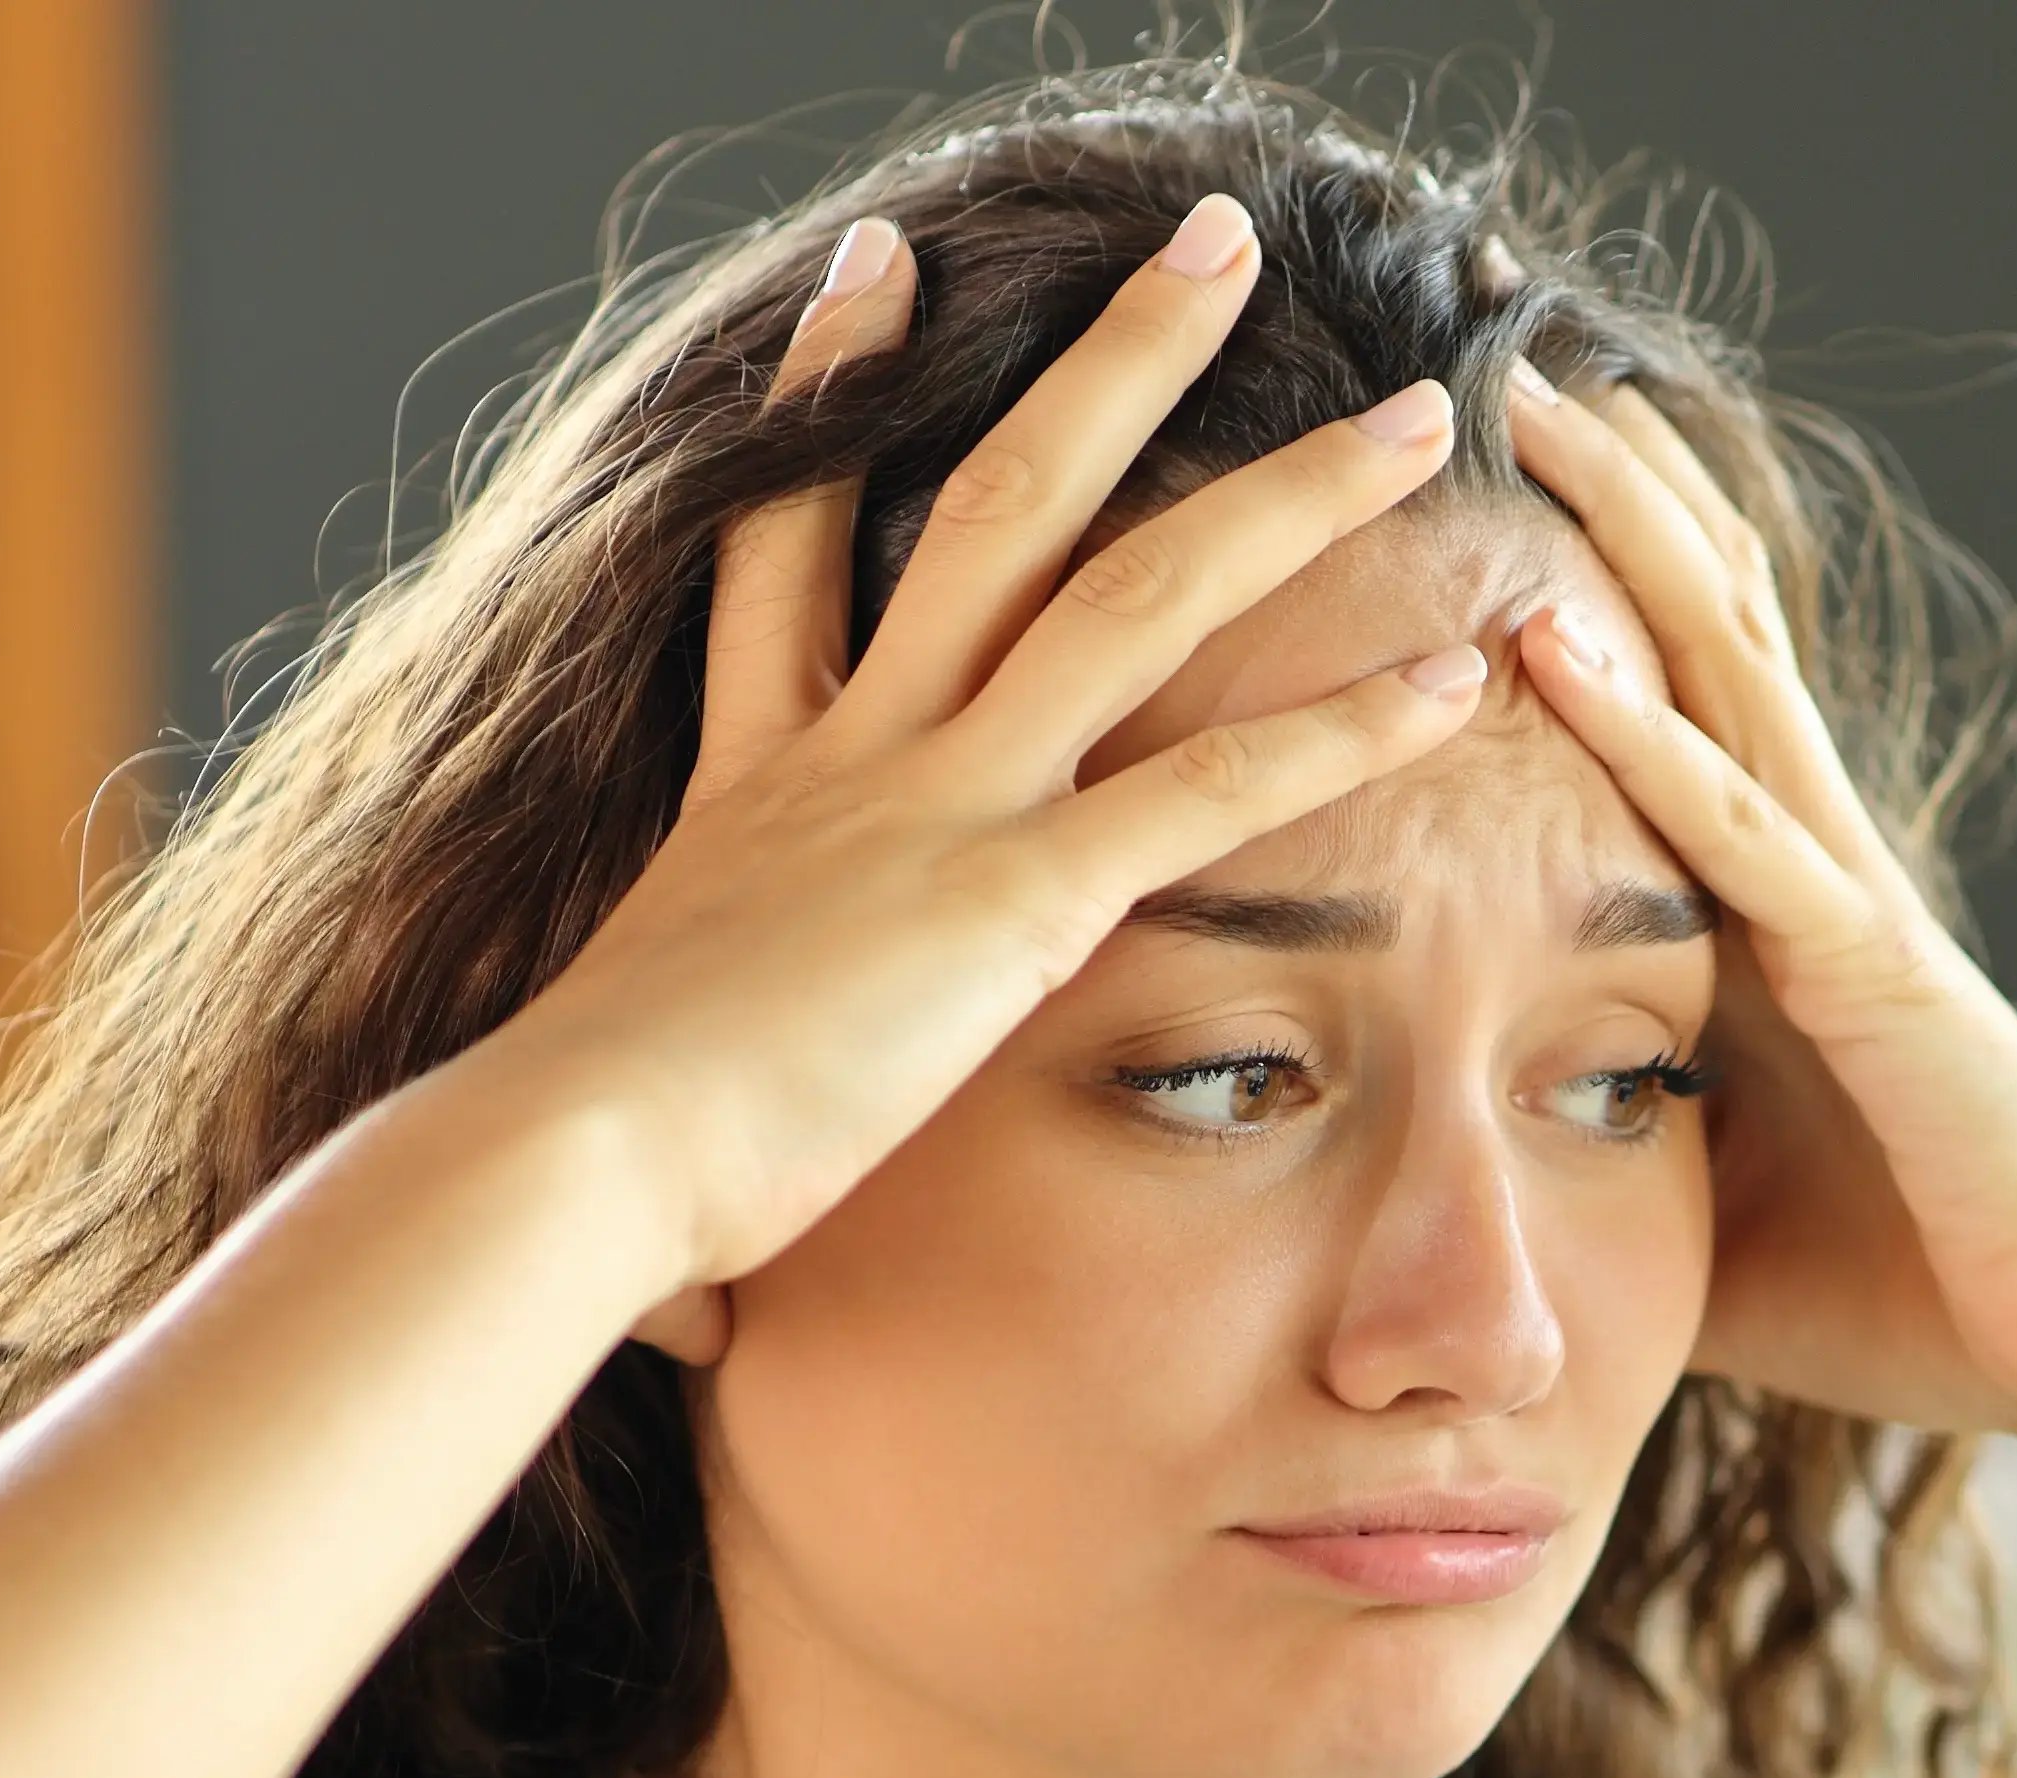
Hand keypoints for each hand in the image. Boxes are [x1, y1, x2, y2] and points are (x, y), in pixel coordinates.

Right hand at [463, 201, 1492, 1326]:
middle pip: (994, 496)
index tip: (877, 277)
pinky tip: (1454, 680)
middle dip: (1114, 361)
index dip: (824, 402)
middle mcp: (848, 754)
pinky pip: (1212, 787)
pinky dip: (1342, 729)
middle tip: (1206, 245)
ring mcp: (934, 805)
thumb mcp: (635, 1093)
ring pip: (1136, 592)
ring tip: (1418, 413)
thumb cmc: (586, 1175)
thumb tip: (666, 1294)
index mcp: (749, 784)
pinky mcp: (1012, 897)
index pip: (787, 549)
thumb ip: (678, 1112)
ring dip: (1289, 496)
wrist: (561, 1169)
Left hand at [1492, 367, 2016, 1439]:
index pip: (1664, 684)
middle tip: (1496, 334)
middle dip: (1604, 478)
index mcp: (1762, 901)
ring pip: (1724, 673)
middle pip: (1699, 618)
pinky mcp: (1872, 975)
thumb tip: (1452, 1147)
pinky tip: (1554, 650)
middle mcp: (1805, 861)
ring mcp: (1845, 900)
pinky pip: (1740, 840)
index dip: (1585, 555)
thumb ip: (1595, 1143)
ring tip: (1530, 405)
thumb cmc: (1912, 1281)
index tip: (1481, 447)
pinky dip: (1644, 743)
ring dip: (1624, 535)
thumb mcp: (1699, 1204)